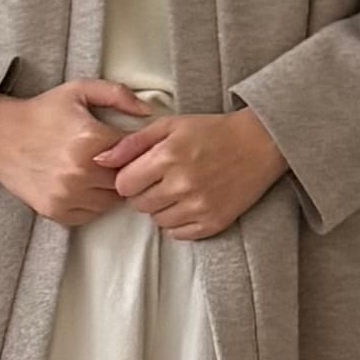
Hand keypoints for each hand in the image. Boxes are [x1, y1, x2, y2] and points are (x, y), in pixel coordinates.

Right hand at [0, 80, 165, 224]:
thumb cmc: (41, 111)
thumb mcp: (78, 91)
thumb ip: (117, 94)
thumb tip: (149, 111)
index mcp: (90, 140)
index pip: (135, 153)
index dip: (137, 149)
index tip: (130, 145)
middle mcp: (80, 172)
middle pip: (126, 181)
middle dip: (126, 170)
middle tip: (116, 160)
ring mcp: (68, 195)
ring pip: (112, 202)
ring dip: (111, 189)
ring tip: (100, 172)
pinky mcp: (56, 211)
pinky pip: (91, 214)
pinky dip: (93, 203)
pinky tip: (85, 186)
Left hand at [90, 106, 290, 238]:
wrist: (259, 144)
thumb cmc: (211, 131)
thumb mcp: (170, 125)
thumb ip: (132, 143)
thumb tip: (100, 161)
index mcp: (168, 156)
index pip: (124, 185)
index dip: (129, 179)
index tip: (141, 172)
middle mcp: (182, 183)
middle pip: (139, 205)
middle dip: (144, 193)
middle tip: (162, 179)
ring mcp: (199, 206)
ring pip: (156, 220)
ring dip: (161, 208)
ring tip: (178, 189)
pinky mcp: (213, 223)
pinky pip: (177, 234)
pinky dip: (178, 221)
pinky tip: (190, 202)